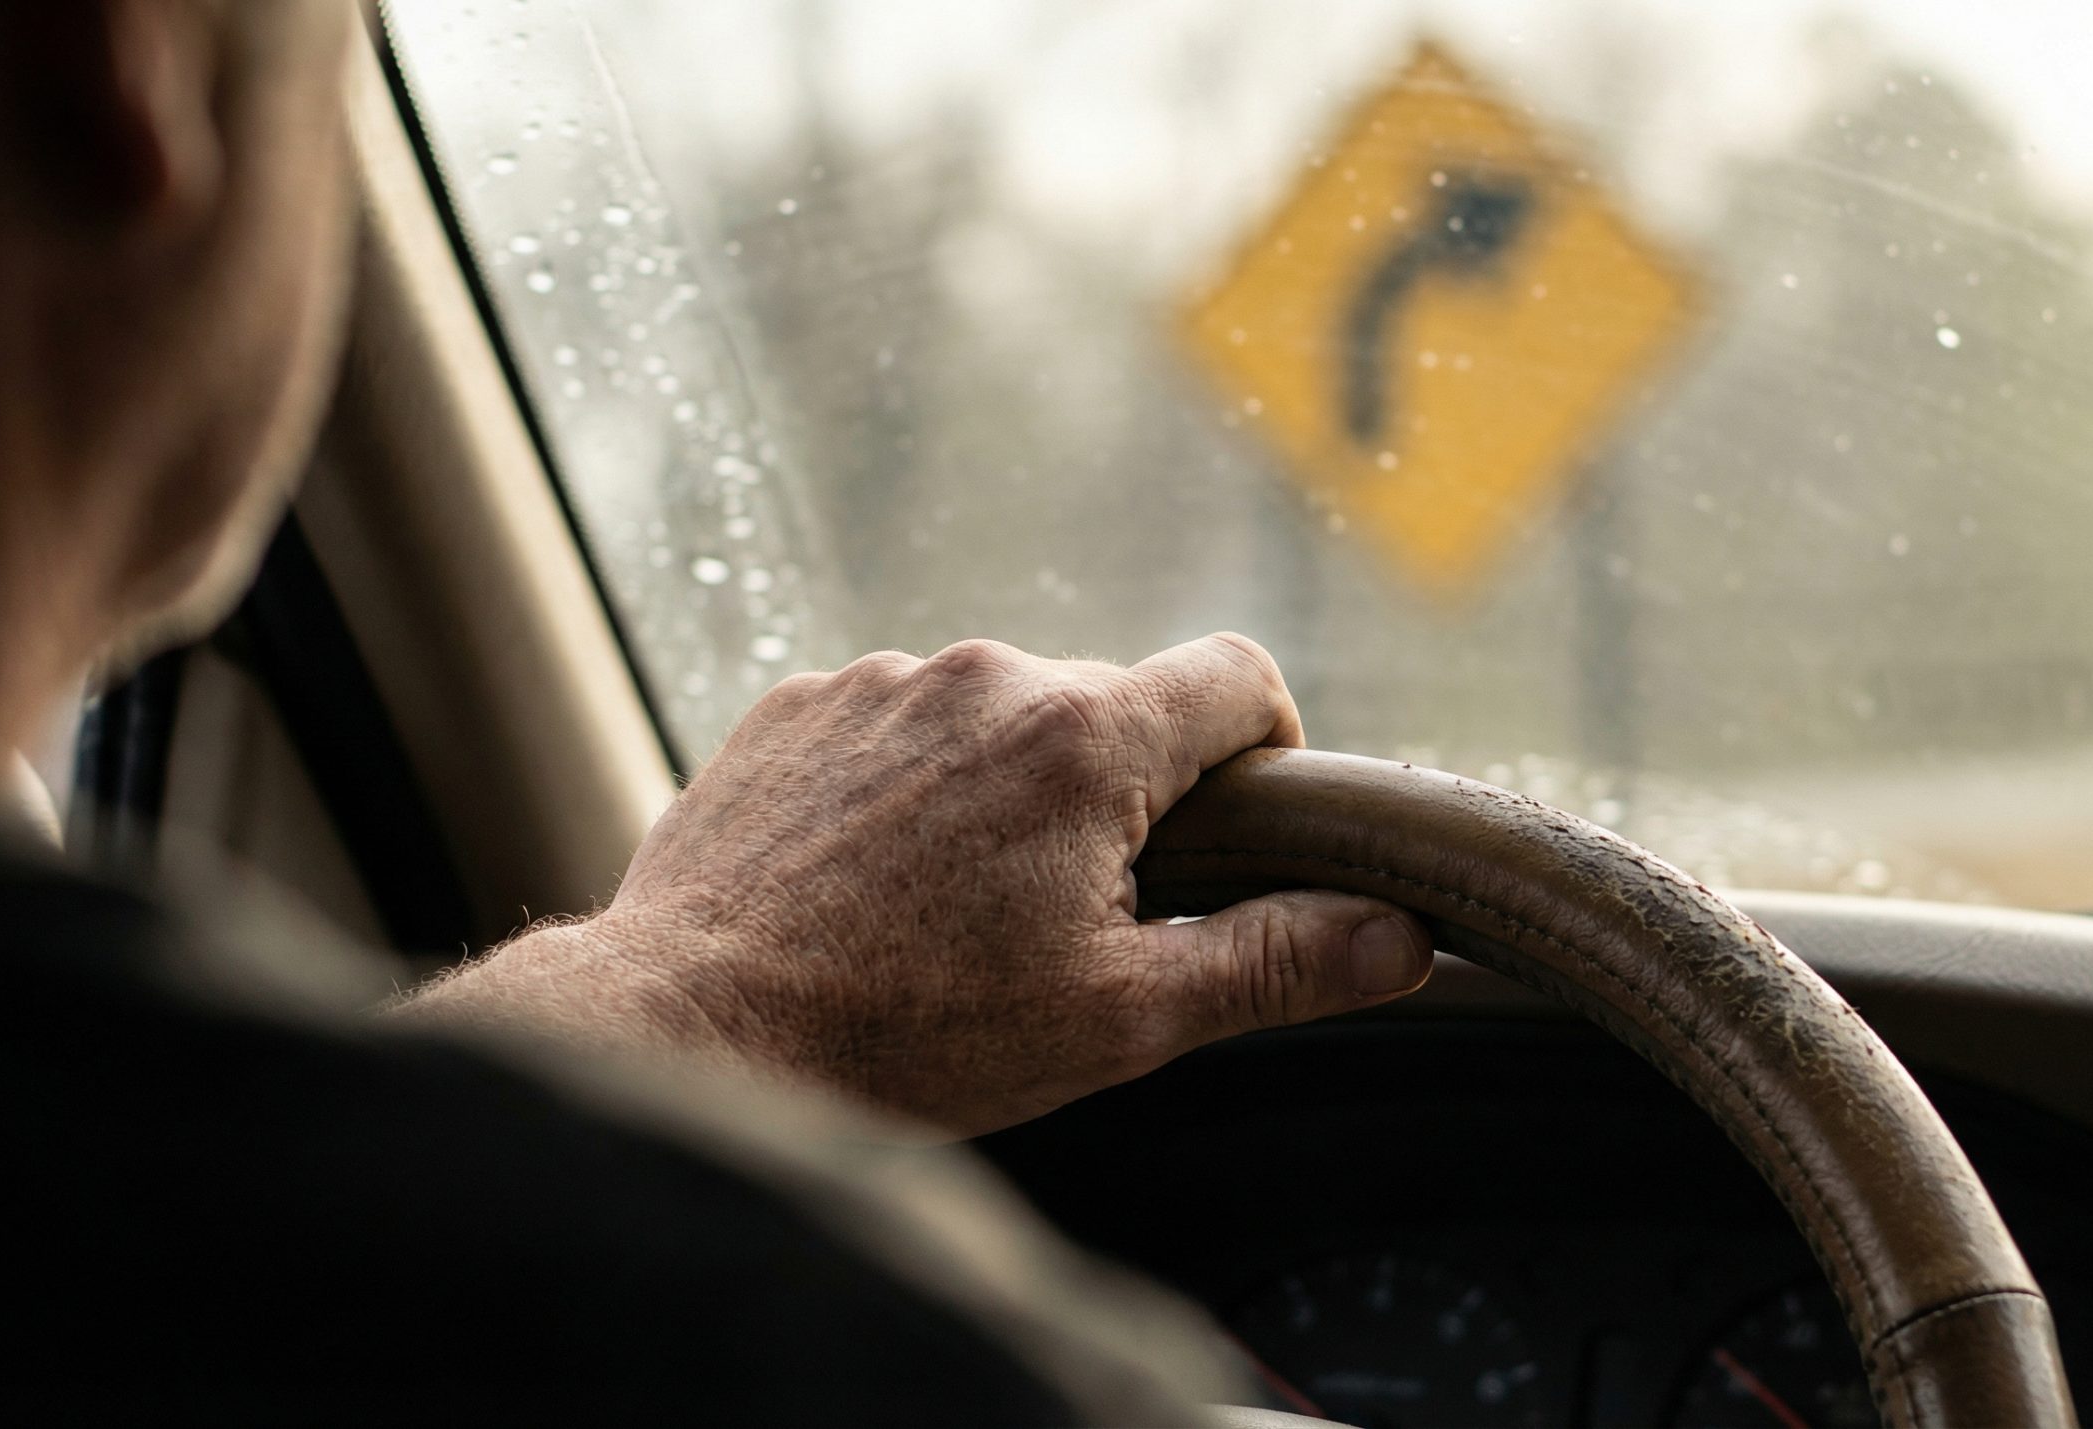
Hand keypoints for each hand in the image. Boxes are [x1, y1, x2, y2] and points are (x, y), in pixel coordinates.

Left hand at [403, 634, 1433, 1135]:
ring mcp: (878, 682)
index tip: (1242, 827)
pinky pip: (896, 722)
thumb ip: (1274, 963)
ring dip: (1010, 788)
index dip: (1267, 746)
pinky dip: (911, 785)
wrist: (690, 1029)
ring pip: (999, 713)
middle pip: (1114, 704)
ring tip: (957, 911)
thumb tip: (1402, 936)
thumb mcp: (1120, 1021)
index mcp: (1087, 737)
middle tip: (1082, 916)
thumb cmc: (910, 1037)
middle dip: (1125, 792)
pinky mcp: (794, 705)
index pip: (1237, 675)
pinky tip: (873, 884)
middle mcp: (986, 674)